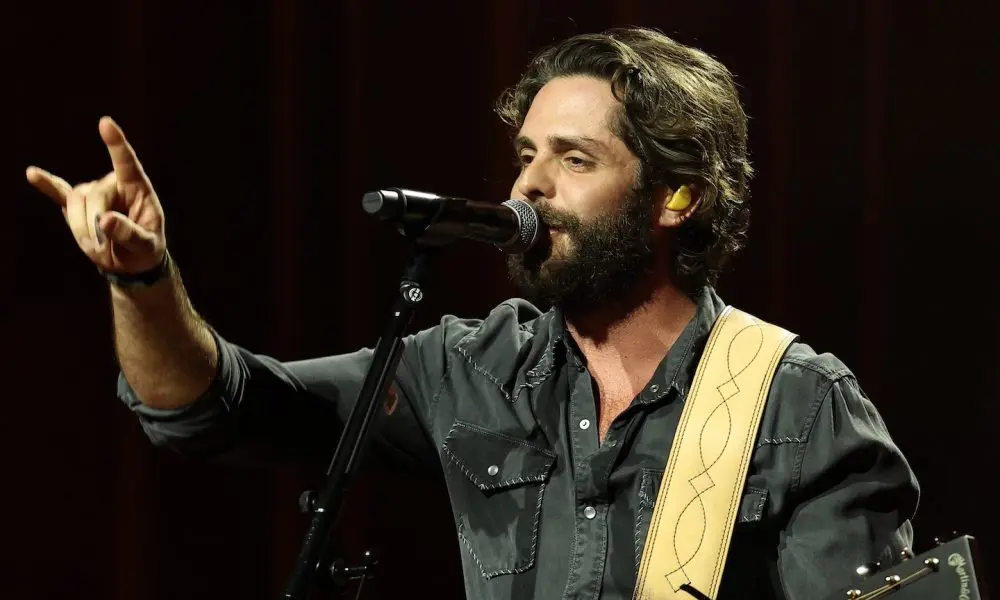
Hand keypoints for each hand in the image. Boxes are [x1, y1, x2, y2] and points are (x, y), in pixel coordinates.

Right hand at [26, 117, 165, 274]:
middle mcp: (113, 184)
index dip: (116, 144)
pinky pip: (59, 193)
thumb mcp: (147, 245)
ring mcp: (94, 192)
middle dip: (92, 224)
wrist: (131, 261)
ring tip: (97, 249)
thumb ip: (130, 233)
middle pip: (91, 194)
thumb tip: (105, 220)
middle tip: (102, 249)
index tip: (106, 123)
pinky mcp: (77, 205)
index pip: (126, 162)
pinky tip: (32, 174)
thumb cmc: (146, 249)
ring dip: (80, 229)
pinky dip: (47, 185)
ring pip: (74, 202)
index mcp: (137, 187)